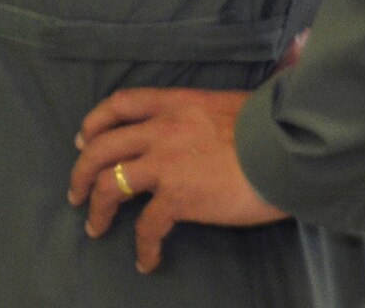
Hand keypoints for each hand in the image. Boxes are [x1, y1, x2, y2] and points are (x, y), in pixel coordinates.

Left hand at [67, 87, 285, 272]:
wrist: (288, 147)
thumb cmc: (269, 126)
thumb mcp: (225, 105)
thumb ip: (202, 115)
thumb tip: (203, 128)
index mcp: (172, 104)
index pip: (118, 104)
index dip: (94, 122)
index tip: (83, 139)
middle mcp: (159, 130)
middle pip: (101, 146)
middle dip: (82, 171)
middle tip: (76, 192)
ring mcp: (164, 164)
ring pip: (111, 184)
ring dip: (97, 208)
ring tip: (94, 227)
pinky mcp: (178, 197)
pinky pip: (148, 226)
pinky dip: (143, 246)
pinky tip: (145, 261)